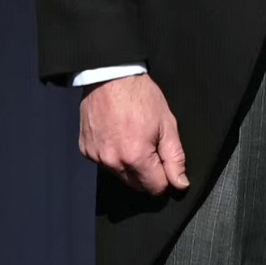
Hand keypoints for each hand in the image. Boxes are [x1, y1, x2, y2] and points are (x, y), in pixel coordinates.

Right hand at [78, 75, 188, 195]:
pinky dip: (112, 154)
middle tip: (150, 146)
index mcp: (135, 157)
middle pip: (137, 185)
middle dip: (147, 172)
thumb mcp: (167, 124)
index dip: (165, 176)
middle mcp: (112, 161)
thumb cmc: (139, 96)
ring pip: (120, 175)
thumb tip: (179, 183)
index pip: (155, 188)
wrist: (109, 76)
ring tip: (131, 137)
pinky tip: (116, 135)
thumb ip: (175, 158)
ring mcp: (96, 156)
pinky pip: (104, 163)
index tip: (165, 161)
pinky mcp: (86, 149)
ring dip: (129, 165)